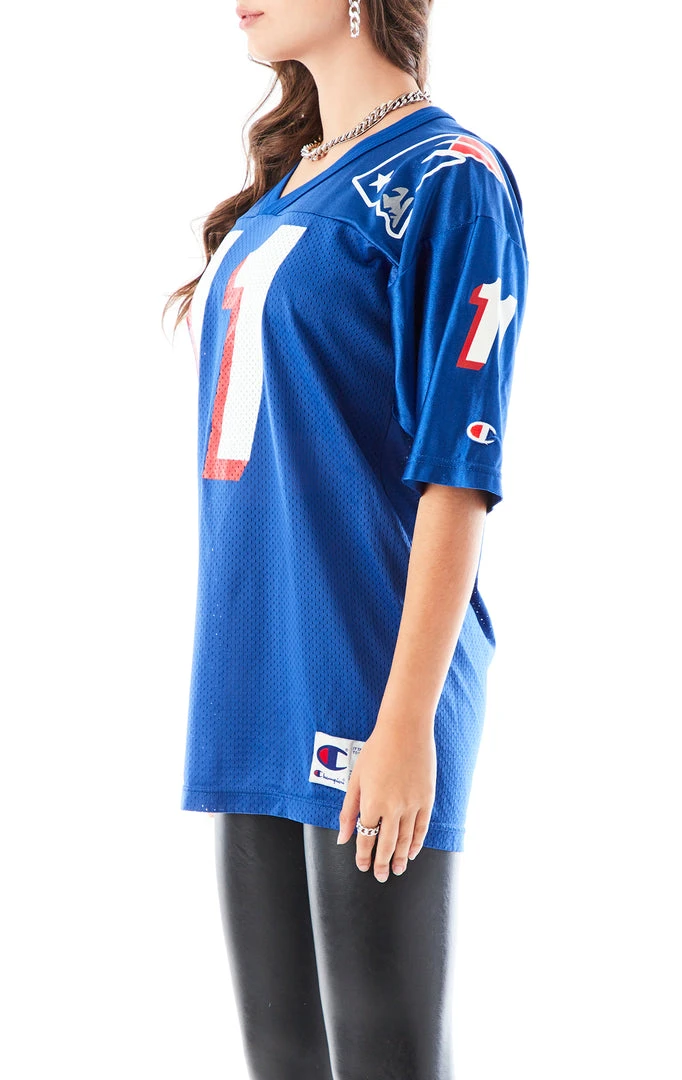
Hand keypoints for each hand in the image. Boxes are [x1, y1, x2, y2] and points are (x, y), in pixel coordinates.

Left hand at [336, 714, 436, 881]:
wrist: (404, 730)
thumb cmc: (376, 750)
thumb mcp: (356, 779)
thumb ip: (348, 811)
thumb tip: (342, 837)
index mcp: (371, 803)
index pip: (366, 839)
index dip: (363, 856)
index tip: (362, 866)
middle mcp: (393, 808)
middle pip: (387, 844)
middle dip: (383, 863)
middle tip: (381, 876)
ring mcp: (412, 804)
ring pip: (406, 840)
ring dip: (401, 858)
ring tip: (398, 870)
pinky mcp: (427, 799)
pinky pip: (422, 827)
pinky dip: (418, 843)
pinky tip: (413, 852)